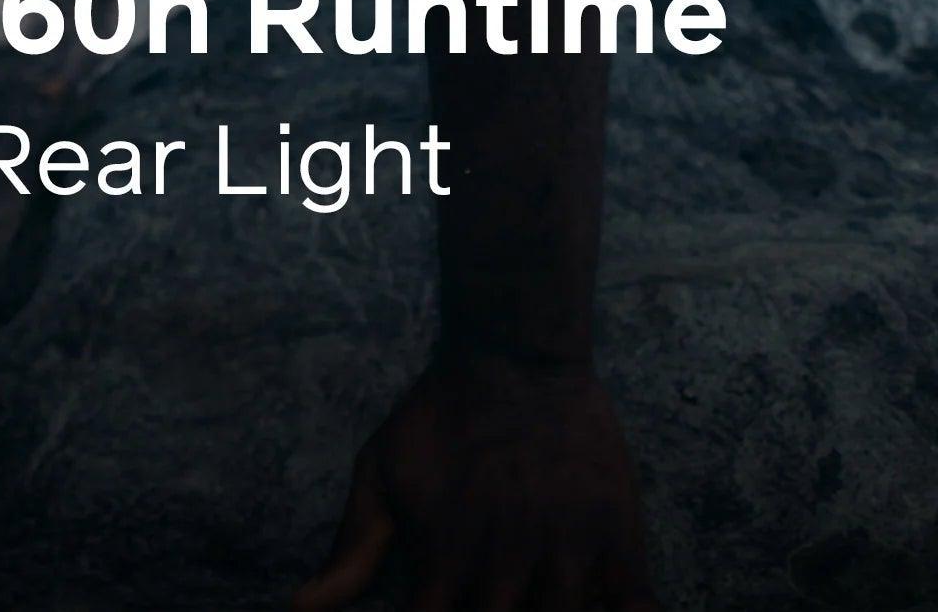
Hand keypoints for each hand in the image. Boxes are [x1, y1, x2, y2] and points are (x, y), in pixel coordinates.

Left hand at [294, 357, 656, 609]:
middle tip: (488, 606)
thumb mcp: (382, 471)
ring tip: (538, 610)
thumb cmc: (439, 417)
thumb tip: (300, 608)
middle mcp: (504, 562)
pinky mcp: (615, 534)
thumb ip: (351, 548)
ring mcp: (564, 549)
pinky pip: (637, 605)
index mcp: (445, 555)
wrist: (512, 351)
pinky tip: (614, 611)